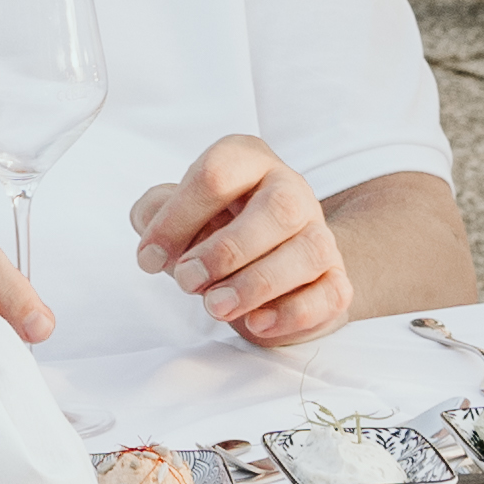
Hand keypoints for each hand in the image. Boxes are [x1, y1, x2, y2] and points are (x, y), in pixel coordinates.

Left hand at [133, 137, 349, 347]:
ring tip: (215, 307)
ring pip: (310, 252)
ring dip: (257, 284)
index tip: (148, 258)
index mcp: (247, 162)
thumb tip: (155, 250)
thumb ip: (154, 215)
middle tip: (187, 281)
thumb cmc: (214, 230)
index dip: (178, 219)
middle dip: (227, 251)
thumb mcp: (176, 213)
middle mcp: (291, 190)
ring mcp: (319, 233)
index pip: (218, 174)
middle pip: (279, 208)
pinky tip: (256, 322)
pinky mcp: (335, 278)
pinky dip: (291, 313)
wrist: (266, 259)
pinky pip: (330, 294)